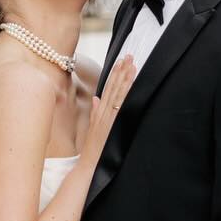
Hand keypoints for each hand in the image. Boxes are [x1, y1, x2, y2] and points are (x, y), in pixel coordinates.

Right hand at [82, 54, 136, 170]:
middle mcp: (102, 112)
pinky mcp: (112, 124)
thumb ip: (95, 112)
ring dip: (125, 78)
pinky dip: (125, 94)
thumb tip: (97, 99)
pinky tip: (131, 84)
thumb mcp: (93, 127)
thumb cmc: (92, 149)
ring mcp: (107, 117)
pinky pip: (119, 106)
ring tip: (132, 64)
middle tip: (129, 55)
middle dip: (121, 71)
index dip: (114, 74)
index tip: (121, 61)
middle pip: (113, 87)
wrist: (88, 164)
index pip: (108, 88)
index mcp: (99, 112)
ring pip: (117, 93)